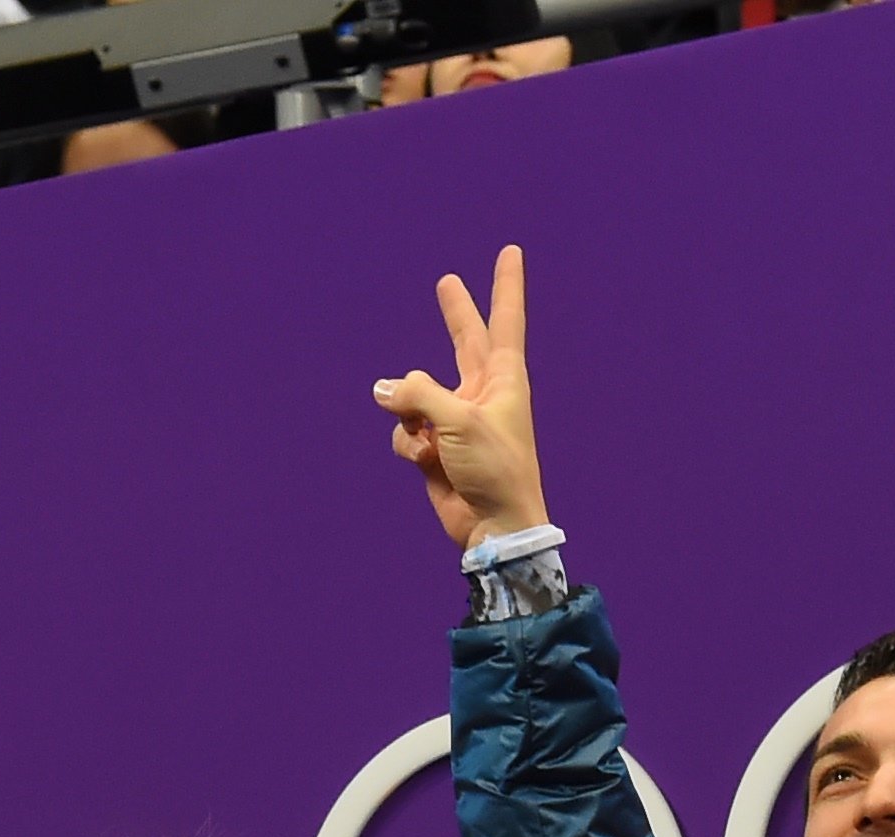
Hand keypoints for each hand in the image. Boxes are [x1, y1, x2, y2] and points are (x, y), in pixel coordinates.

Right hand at [372, 244, 542, 552]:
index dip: (505, 285)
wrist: (495, 526)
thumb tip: (384, 390)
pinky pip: (405, 430)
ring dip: (409, 412)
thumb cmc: (495, 467)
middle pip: (464, 341)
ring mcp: (456, 419)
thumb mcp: (458, 419)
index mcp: (503, 378)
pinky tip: (426, 461)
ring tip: (427, 439)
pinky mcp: (435, 447)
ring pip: (414, 393)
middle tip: (447, 283)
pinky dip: (408, 443)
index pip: (504, 320)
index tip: (511, 252)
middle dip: (455, 314)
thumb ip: (417, 394)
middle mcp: (481, 392)